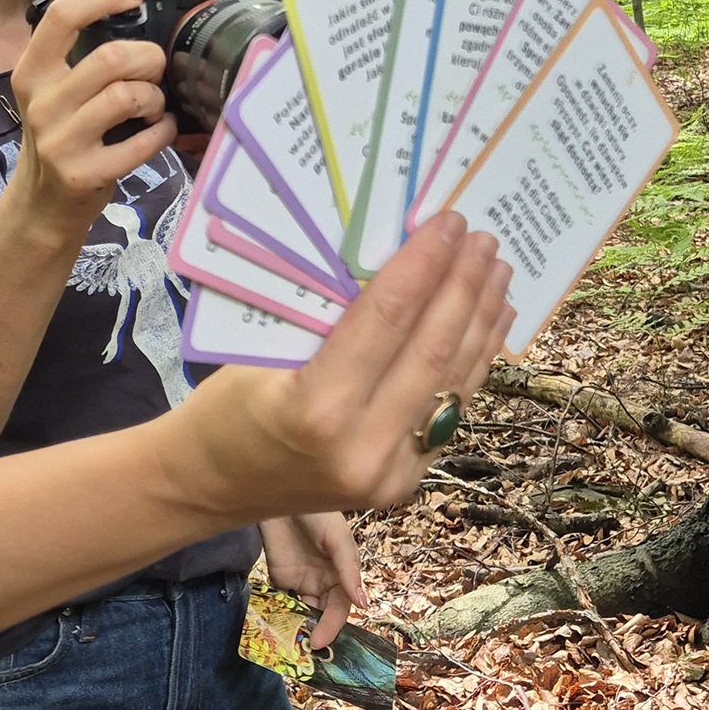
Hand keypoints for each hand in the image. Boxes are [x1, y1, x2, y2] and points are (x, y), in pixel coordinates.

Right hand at [5, 0, 176, 236]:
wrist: (42, 205)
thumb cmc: (59, 132)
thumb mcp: (54, 76)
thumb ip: (70, 19)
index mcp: (31, 71)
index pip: (63, 17)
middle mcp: (41, 103)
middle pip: (112, 58)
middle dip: (148, 59)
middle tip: (154, 70)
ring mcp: (61, 141)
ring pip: (129, 96)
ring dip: (155, 97)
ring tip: (153, 104)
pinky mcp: (84, 173)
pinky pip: (142, 141)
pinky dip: (162, 131)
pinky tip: (158, 129)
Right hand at [169, 211, 514, 523]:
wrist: (211, 487)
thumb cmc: (225, 408)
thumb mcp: (261, 351)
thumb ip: (328, 317)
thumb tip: (392, 256)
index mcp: (318, 409)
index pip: (388, 319)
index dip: (424, 265)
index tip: (448, 223)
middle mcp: (362, 448)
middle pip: (431, 350)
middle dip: (463, 287)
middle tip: (483, 237)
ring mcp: (389, 474)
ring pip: (452, 384)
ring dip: (481, 322)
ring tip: (497, 272)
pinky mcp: (402, 484)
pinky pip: (447, 413)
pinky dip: (471, 364)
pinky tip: (487, 327)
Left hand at [259, 513, 362, 648]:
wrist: (281, 492)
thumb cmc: (316, 511)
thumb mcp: (337, 538)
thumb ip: (348, 570)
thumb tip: (364, 603)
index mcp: (342, 574)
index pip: (340, 608)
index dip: (332, 627)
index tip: (320, 642)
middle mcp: (323, 582)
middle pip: (321, 615)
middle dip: (314, 633)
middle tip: (302, 651)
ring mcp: (301, 581)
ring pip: (301, 613)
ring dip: (296, 628)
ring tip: (286, 645)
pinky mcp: (279, 578)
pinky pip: (280, 603)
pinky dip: (278, 616)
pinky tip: (272, 627)